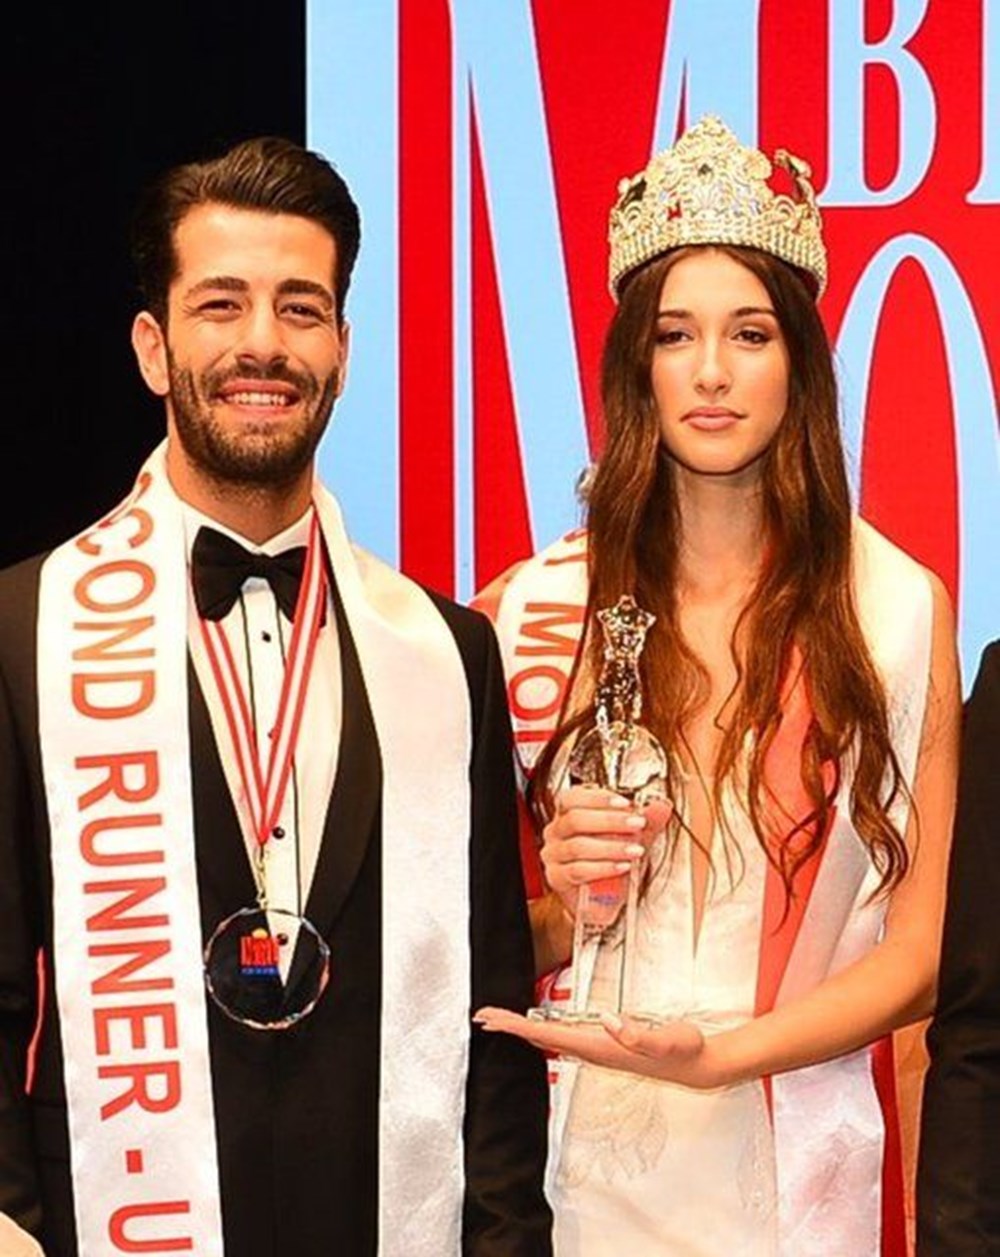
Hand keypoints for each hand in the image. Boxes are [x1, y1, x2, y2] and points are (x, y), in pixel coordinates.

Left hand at [473, 1006, 721, 1088]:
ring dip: (524, 1030)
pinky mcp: (605, 1046)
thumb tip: (608, 1021)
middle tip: (481, 1016)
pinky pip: (564, 1038)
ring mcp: (599, 1051)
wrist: (699, 1065)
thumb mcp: (670, 1039)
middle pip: (543, 1038)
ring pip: (551, 1039)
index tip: (494, 1018)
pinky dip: (543, 1030)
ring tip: (500, 1020)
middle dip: (511, 1027)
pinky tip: (536, 1029)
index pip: (550, 1035)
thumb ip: (641, 1034)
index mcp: (601, 1047)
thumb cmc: (684, 1049)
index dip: (519, 1026)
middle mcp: (594, 1052)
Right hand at [541, 786, 672, 913]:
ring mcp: (554, 856)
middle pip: (576, 819)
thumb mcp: (631, 839)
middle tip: (637, 824)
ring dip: (611, 847)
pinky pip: (578, 870)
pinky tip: (621, 867)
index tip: (626, 803)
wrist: (602, 901)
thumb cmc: (610, 863)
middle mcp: (557, 832)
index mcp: (569, 814)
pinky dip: (603, 868)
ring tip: (635, 850)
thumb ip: (646, 822)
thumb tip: (662, 806)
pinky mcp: (557, 878)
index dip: (597, 798)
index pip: (572, 797)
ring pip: (578, 846)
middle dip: (610, 820)